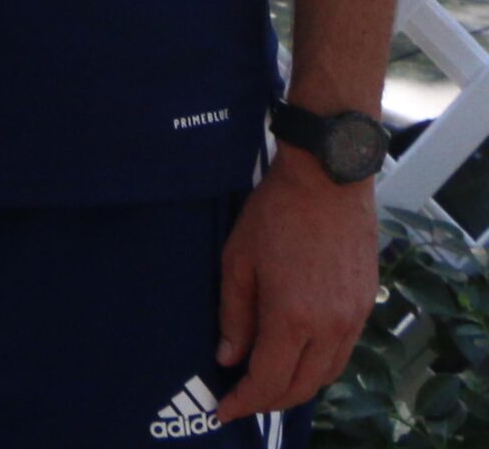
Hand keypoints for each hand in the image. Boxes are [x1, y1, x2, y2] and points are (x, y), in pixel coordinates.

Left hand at [215, 146, 378, 423]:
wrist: (328, 180)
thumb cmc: (275, 213)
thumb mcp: (237, 259)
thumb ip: (233, 314)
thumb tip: (228, 357)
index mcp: (292, 317)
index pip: (269, 380)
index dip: (245, 401)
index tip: (224, 409)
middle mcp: (329, 327)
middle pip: (301, 387)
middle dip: (269, 400)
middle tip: (243, 399)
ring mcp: (353, 319)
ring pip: (325, 375)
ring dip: (296, 386)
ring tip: (267, 381)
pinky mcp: (366, 307)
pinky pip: (341, 353)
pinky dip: (318, 365)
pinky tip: (298, 354)